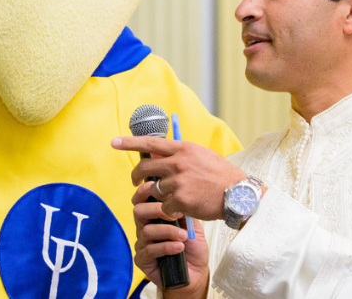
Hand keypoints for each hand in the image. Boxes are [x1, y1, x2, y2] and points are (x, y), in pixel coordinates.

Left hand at [111, 136, 247, 220]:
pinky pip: (164, 206)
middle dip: (136, 177)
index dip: (129, 142)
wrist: (238, 194)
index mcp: (182, 149)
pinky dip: (170, 210)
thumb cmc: (220, 175)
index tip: (114, 142)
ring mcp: (178, 182)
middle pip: (144, 169)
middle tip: (136, 183)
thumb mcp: (200, 156)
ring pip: (154, 190)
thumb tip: (157, 155)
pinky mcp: (180, 200)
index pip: (150, 143)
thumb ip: (179, 155)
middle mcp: (178, 163)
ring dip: (159, 196)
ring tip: (172, 198)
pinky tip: (182, 209)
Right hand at [131, 181, 209, 296]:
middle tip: (175, 215)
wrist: (197, 272)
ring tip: (184, 237)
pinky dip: (166, 247)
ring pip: (146, 231)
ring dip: (168, 232)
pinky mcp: (142, 260)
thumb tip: (176, 195)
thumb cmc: (193, 249)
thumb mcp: (192, 225)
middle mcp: (145, 228)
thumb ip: (183, 210)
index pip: (142, 200)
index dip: (145, 191)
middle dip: (157, 210)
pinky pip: (149, 250)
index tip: (157, 187)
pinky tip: (179, 248)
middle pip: (138, 211)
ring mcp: (142, 244)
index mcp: (154, 217)